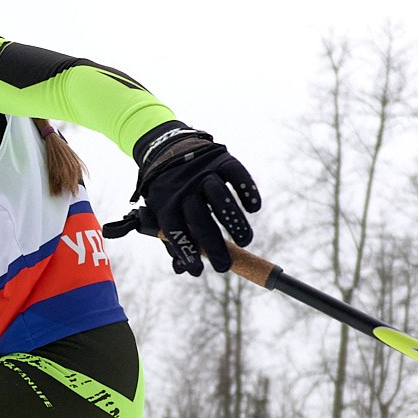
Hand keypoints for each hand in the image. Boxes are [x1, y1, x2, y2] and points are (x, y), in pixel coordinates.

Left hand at [115, 123, 261, 274]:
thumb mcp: (163, 212)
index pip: (175, 230)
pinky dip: (247, 189)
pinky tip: (254, 207)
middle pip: (199, 218)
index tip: (198, 269)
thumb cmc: (169, 191)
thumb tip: (186, 270)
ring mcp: (203, 172)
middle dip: (213, 245)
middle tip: (225, 266)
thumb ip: (173, 240)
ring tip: (244, 241)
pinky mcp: (221, 159)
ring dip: (233, 220)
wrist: (167, 147)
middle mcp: (184, 188)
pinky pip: (236, 174)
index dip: (186, 250)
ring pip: (218, 196)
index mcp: (166, 203)